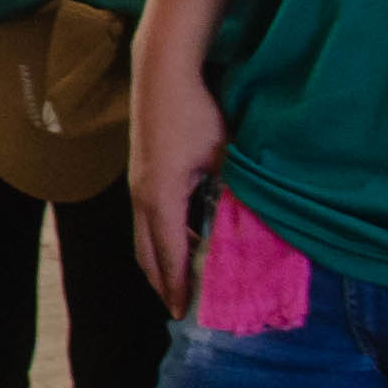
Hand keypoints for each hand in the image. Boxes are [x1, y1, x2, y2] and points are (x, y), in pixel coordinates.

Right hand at [131, 58, 225, 310]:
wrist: (162, 73)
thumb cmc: (195, 113)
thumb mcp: (223, 155)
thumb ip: (233, 193)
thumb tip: (250, 224)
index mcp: (161, 198)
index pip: (169, 254)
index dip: (177, 286)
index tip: (184, 314)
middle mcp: (141, 197)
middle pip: (145, 253)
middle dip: (162, 282)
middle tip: (178, 307)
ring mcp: (137, 184)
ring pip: (143, 236)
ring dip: (159, 260)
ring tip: (180, 280)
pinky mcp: (140, 172)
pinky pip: (146, 219)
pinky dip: (159, 239)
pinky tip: (180, 238)